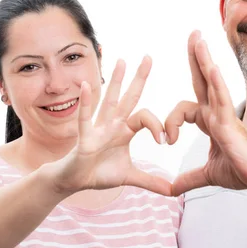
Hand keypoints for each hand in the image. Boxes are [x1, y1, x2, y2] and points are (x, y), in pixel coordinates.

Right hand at [46, 56, 171, 196]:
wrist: (74, 182)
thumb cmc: (98, 173)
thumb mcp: (129, 177)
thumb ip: (150, 181)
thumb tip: (172, 191)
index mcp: (124, 130)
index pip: (145, 117)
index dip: (157, 126)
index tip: (165, 141)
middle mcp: (113, 124)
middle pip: (129, 97)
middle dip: (139, 78)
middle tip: (149, 57)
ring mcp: (98, 128)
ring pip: (109, 100)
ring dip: (115, 81)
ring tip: (122, 60)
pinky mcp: (84, 137)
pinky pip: (86, 117)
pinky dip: (86, 102)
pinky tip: (87, 85)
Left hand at [166, 31, 246, 195]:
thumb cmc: (243, 171)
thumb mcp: (208, 175)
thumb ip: (189, 179)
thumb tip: (171, 190)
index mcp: (210, 122)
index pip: (184, 109)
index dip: (169, 122)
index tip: (167, 142)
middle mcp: (216, 113)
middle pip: (201, 80)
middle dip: (195, 57)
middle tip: (193, 34)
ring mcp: (224, 115)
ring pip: (211, 83)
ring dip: (203, 60)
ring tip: (197, 38)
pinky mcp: (231, 124)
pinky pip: (221, 99)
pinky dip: (215, 83)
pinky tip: (210, 67)